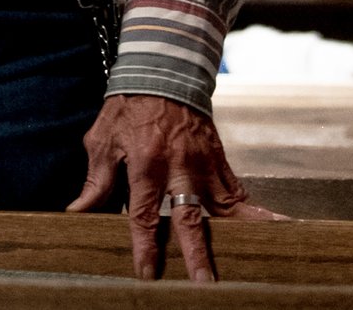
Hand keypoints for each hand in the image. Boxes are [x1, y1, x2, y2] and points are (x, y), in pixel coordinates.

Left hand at [67, 94, 282, 280]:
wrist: (163, 71)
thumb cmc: (129, 107)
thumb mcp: (103, 139)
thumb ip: (96, 180)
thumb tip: (78, 211)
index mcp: (146, 163)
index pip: (145, 213)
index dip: (145, 245)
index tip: (148, 272)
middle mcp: (179, 167)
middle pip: (189, 216)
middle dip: (196, 251)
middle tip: (204, 281)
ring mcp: (203, 164)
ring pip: (221, 206)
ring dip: (235, 234)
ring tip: (252, 258)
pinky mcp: (218, 159)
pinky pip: (236, 190)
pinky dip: (253, 210)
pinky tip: (274, 225)